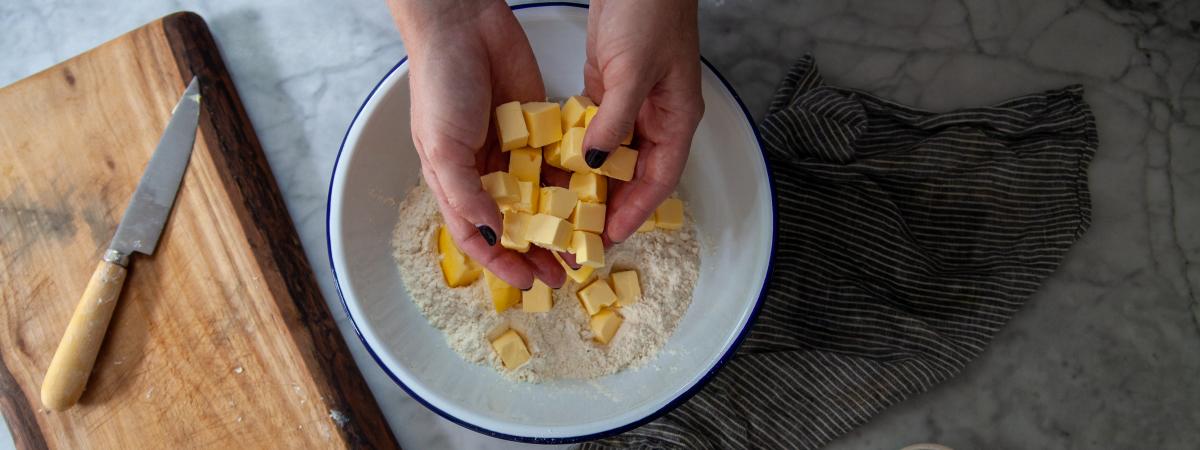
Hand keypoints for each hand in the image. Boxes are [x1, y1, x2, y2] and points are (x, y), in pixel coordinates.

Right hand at [389, 0, 564, 288]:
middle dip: (538, 252)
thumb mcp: (441, 145)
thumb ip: (465, 193)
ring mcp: (515, 151)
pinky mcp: (540, 128)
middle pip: (515, 225)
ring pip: (541, 199)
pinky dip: (574, 183)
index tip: (528, 282)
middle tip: (564, 273)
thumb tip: (490, 236)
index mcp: (455, 183)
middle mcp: (485, 173)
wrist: (463, 24)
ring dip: (560, 224)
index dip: (502, 263)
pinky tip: (593, 201)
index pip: (478, 237)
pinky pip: (560, 162)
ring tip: (583, 244)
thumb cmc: (439, 84)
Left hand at [581, 0, 702, 243]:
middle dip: (612, 208)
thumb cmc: (650, 13)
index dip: (635, 213)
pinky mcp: (608, 90)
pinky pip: (594, 132)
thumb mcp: (632, 71)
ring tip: (567, 213)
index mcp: (676, 119)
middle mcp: (656, 119)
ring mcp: (632, 106)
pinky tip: (557, 170)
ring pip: (614, 158)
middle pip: (636, 177)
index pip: (658, 181)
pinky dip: (579, 151)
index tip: (609, 238)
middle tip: (582, 236)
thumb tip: (594, 163)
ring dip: (593, 185)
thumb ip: (614, 120)